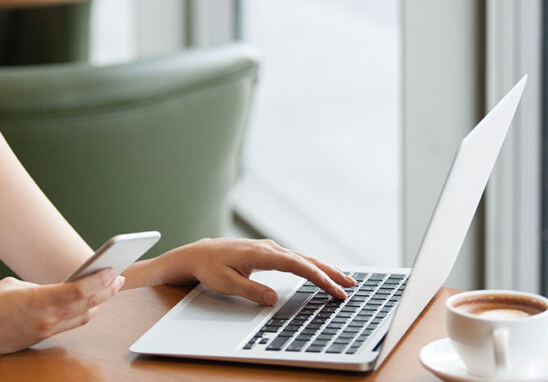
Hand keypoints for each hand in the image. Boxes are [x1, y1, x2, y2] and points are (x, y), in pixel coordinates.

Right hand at [0, 269, 123, 364]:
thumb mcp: (11, 285)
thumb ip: (38, 286)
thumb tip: (54, 288)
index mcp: (38, 301)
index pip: (79, 291)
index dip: (99, 280)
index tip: (112, 269)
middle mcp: (46, 318)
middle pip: (87, 305)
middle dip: (106, 290)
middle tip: (119, 276)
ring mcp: (46, 330)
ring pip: (83, 317)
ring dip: (100, 302)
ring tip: (110, 288)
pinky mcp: (43, 337)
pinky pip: (72, 324)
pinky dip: (86, 313)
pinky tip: (91, 303)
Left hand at [160, 238, 355, 305]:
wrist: (197, 254)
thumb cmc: (210, 267)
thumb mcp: (226, 283)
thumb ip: (251, 290)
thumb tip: (273, 299)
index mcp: (261, 254)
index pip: (297, 265)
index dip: (318, 277)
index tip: (333, 288)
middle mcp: (269, 248)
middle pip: (306, 259)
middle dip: (329, 272)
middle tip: (349, 285)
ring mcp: (269, 249)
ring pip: (302, 258)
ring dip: (323, 268)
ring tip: (342, 279)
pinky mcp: (268, 253)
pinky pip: (295, 259)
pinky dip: (311, 265)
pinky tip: (320, 272)